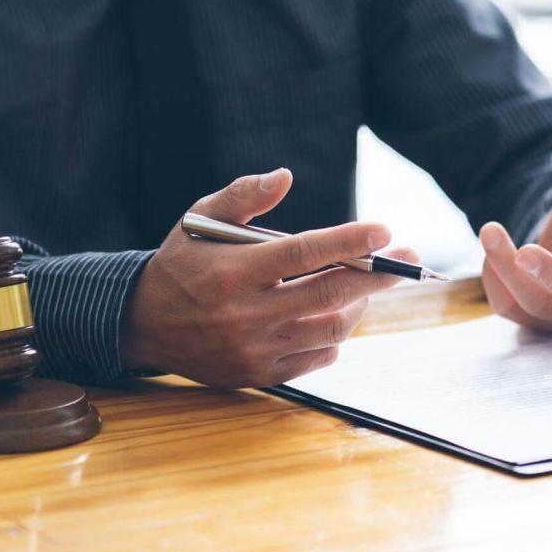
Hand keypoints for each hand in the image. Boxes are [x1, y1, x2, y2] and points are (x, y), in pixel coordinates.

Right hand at [121, 168, 414, 387]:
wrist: (142, 324)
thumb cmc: (182, 262)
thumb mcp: (200, 217)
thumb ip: (244, 194)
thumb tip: (286, 177)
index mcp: (232, 272)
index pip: (302, 254)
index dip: (348, 241)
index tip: (384, 230)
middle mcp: (245, 315)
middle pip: (329, 293)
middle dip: (379, 275)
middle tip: (410, 258)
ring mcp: (254, 350)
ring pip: (331, 329)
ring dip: (359, 303)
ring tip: (369, 282)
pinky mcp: (260, 374)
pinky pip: (317, 357)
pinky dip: (336, 335)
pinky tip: (336, 312)